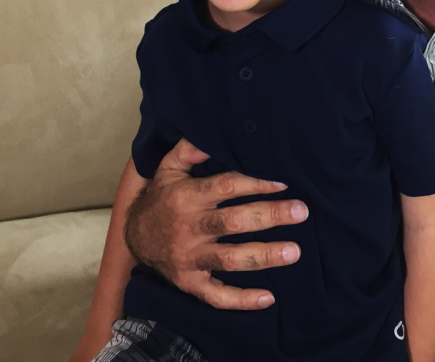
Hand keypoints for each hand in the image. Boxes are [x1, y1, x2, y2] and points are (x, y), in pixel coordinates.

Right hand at [123, 138, 307, 309]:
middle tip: (301, 212)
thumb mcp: (169, 168)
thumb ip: (190, 149)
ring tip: (294, 252)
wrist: (133, 237)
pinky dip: (241, 300)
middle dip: (269, 217)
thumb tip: (211, 133)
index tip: (283, 183)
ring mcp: (190, 258)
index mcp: (187, 197)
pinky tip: (268, 298)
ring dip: (264, 256)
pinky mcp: (190, 282)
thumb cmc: (161, 198)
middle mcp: (189, 228)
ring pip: (230, 259)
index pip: (226, 187)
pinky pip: (216, 296)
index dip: (256, 183)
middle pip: (233, 222)